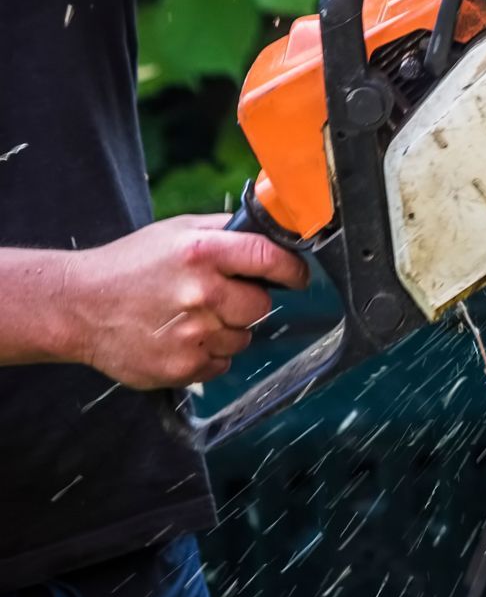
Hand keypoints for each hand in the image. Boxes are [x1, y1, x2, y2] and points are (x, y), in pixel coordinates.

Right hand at [61, 215, 308, 389]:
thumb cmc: (130, 265)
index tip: (297, 276)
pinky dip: (208, 354)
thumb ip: (227, 230)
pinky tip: (180, 338)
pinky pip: (221, 364)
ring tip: (189, 317)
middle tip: (218, 297)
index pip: (269, 258)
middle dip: (247, 302)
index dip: (292, 269)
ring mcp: (190, 334)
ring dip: (226, 330)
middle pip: (260, 306)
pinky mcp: (180, 367)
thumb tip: (275, 229)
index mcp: (202, 252)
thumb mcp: (178, 231)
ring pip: (242, 338)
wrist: (78, 306)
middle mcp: (199, 293)